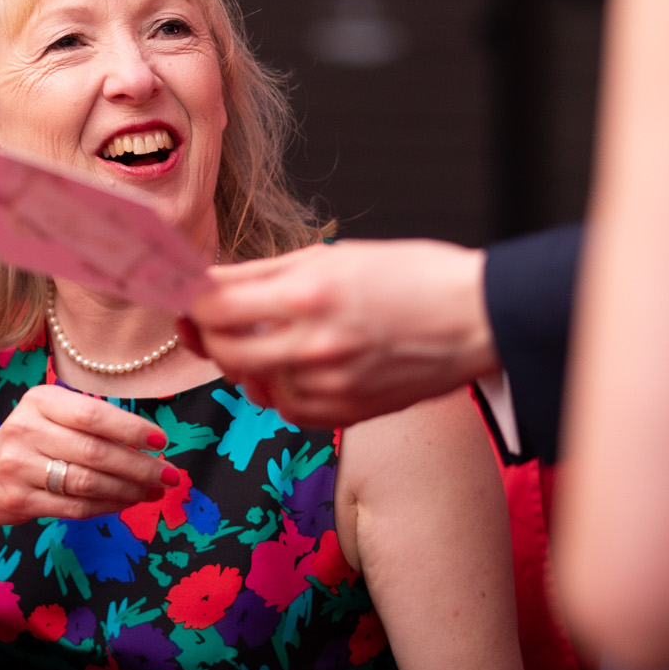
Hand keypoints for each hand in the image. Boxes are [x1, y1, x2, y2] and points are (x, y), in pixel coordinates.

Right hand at [0, 384, 176, 545]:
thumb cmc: (28, 444)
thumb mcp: (49, 418)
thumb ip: (90, 423)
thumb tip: (151, 442)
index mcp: (39, 401)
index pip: (92, 414)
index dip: (131, 429)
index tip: (161, 441)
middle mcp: (26, 430)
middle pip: (94, 452)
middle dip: (139, 466)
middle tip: (170, 475)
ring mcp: (20, 467)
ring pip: (87, 482)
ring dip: (128, 489)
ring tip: (154, 491)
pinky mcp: (21, 500)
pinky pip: (75, 506)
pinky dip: (107, 505)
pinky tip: (127, 502)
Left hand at [181, 240, 497, 426]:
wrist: (479, 317)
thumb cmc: (414, 275)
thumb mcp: (336, 256)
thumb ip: (268, 272)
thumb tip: (214, 280)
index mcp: (308, 296)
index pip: (216, 307)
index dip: (193, 301)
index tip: (189, 294)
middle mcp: (314, 345)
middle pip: (225, 352)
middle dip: (208, 335)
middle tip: (207, 320)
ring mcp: (331, 386)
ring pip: (254, 386)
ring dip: (244, 364)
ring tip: (256, 340)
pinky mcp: (349, 413)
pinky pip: (289, 411)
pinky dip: (279, 391)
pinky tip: (290, 368)